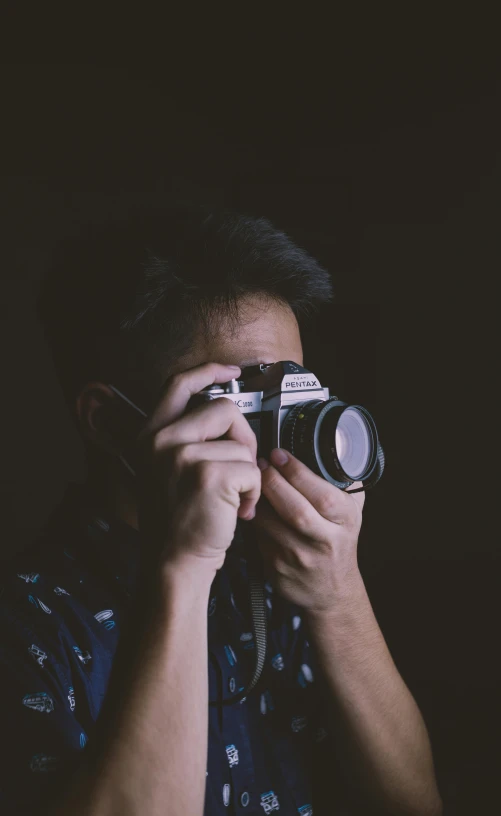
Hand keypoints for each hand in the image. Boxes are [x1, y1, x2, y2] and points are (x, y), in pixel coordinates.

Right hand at [134, 362, 261, 574]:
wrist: (173, 564)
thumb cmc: (178, 522)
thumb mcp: (166, 471)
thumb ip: (187, 439)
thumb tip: (227, 415)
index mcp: (150, 435)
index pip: (178, 384)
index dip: (209, 371)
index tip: (231, 370)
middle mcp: (161, 440)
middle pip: (224, 409)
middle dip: (244, 438)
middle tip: (241, 468)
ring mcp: (182, 455)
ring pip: (242, 443)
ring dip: (248, 473)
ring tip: (233, 498)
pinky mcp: (207, 474)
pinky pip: (252, 469)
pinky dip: (253, 493)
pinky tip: (237, 511)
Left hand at [250, 449, 365, 614]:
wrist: (332, 591)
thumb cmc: (338, 543)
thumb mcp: (351, 511)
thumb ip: (341, 482)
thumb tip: (327, 448)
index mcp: (345, 521)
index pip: (321, 494)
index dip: (296, 472)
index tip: (279, 455)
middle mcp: (324, 541)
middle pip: (294, 509)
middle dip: (272, 481)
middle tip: (261, 464)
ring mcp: (300, 558)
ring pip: (270, 523)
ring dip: (257, 499)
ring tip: (253, 483)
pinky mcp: (277, 569)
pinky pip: (258, 537)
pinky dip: (253, 520)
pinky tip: (253, 508)